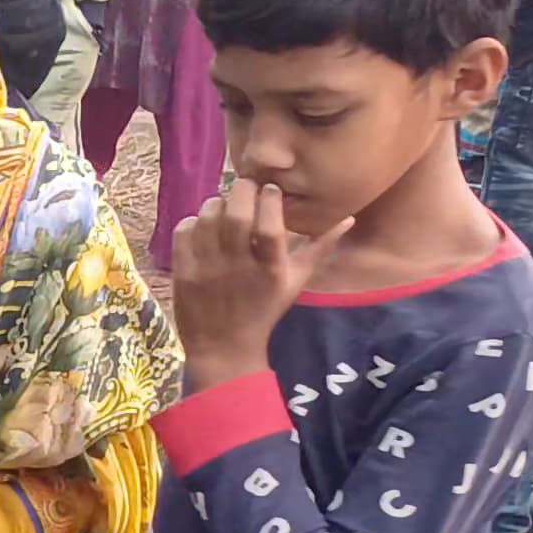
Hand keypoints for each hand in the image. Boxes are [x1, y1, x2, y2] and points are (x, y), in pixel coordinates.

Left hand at [170, 177, 348, 391]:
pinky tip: (202, 224)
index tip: (270, 189)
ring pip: (208, 219)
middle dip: (242, 191)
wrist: (224, 347)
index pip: (271, 227)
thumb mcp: (295, 282)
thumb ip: (319, 248)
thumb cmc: (264, 310)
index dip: (270, 200)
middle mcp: (239, 268)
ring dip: (216, 203)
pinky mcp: (184, 272)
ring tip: (225, 205)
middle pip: (237, 216)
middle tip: (245, 186)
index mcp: (271, 270)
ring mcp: (208, 270)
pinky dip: (193, 221)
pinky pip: (184, 233)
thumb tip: (348, 219)